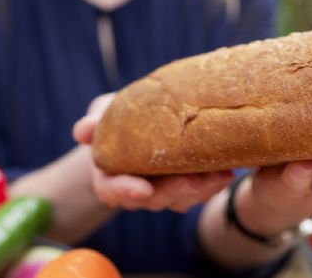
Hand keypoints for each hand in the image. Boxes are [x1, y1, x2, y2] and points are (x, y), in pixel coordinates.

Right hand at [73, 93, 232, 211]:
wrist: (145, 120)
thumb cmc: (120, 117)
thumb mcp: (105, 112)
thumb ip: (97, 120)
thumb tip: (82, 131)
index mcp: (110, 174)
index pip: (111, 190)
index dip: (125, 191)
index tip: (143, 189)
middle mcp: (137, 190)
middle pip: (154, 199)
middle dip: (177, 191)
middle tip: (198, 179)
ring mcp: (163, 191)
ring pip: (182, 200)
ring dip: (203, 189)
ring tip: (222, 174)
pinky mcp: (186, 187)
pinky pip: (200, 192)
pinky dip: (214, 183)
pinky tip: (229, 170)